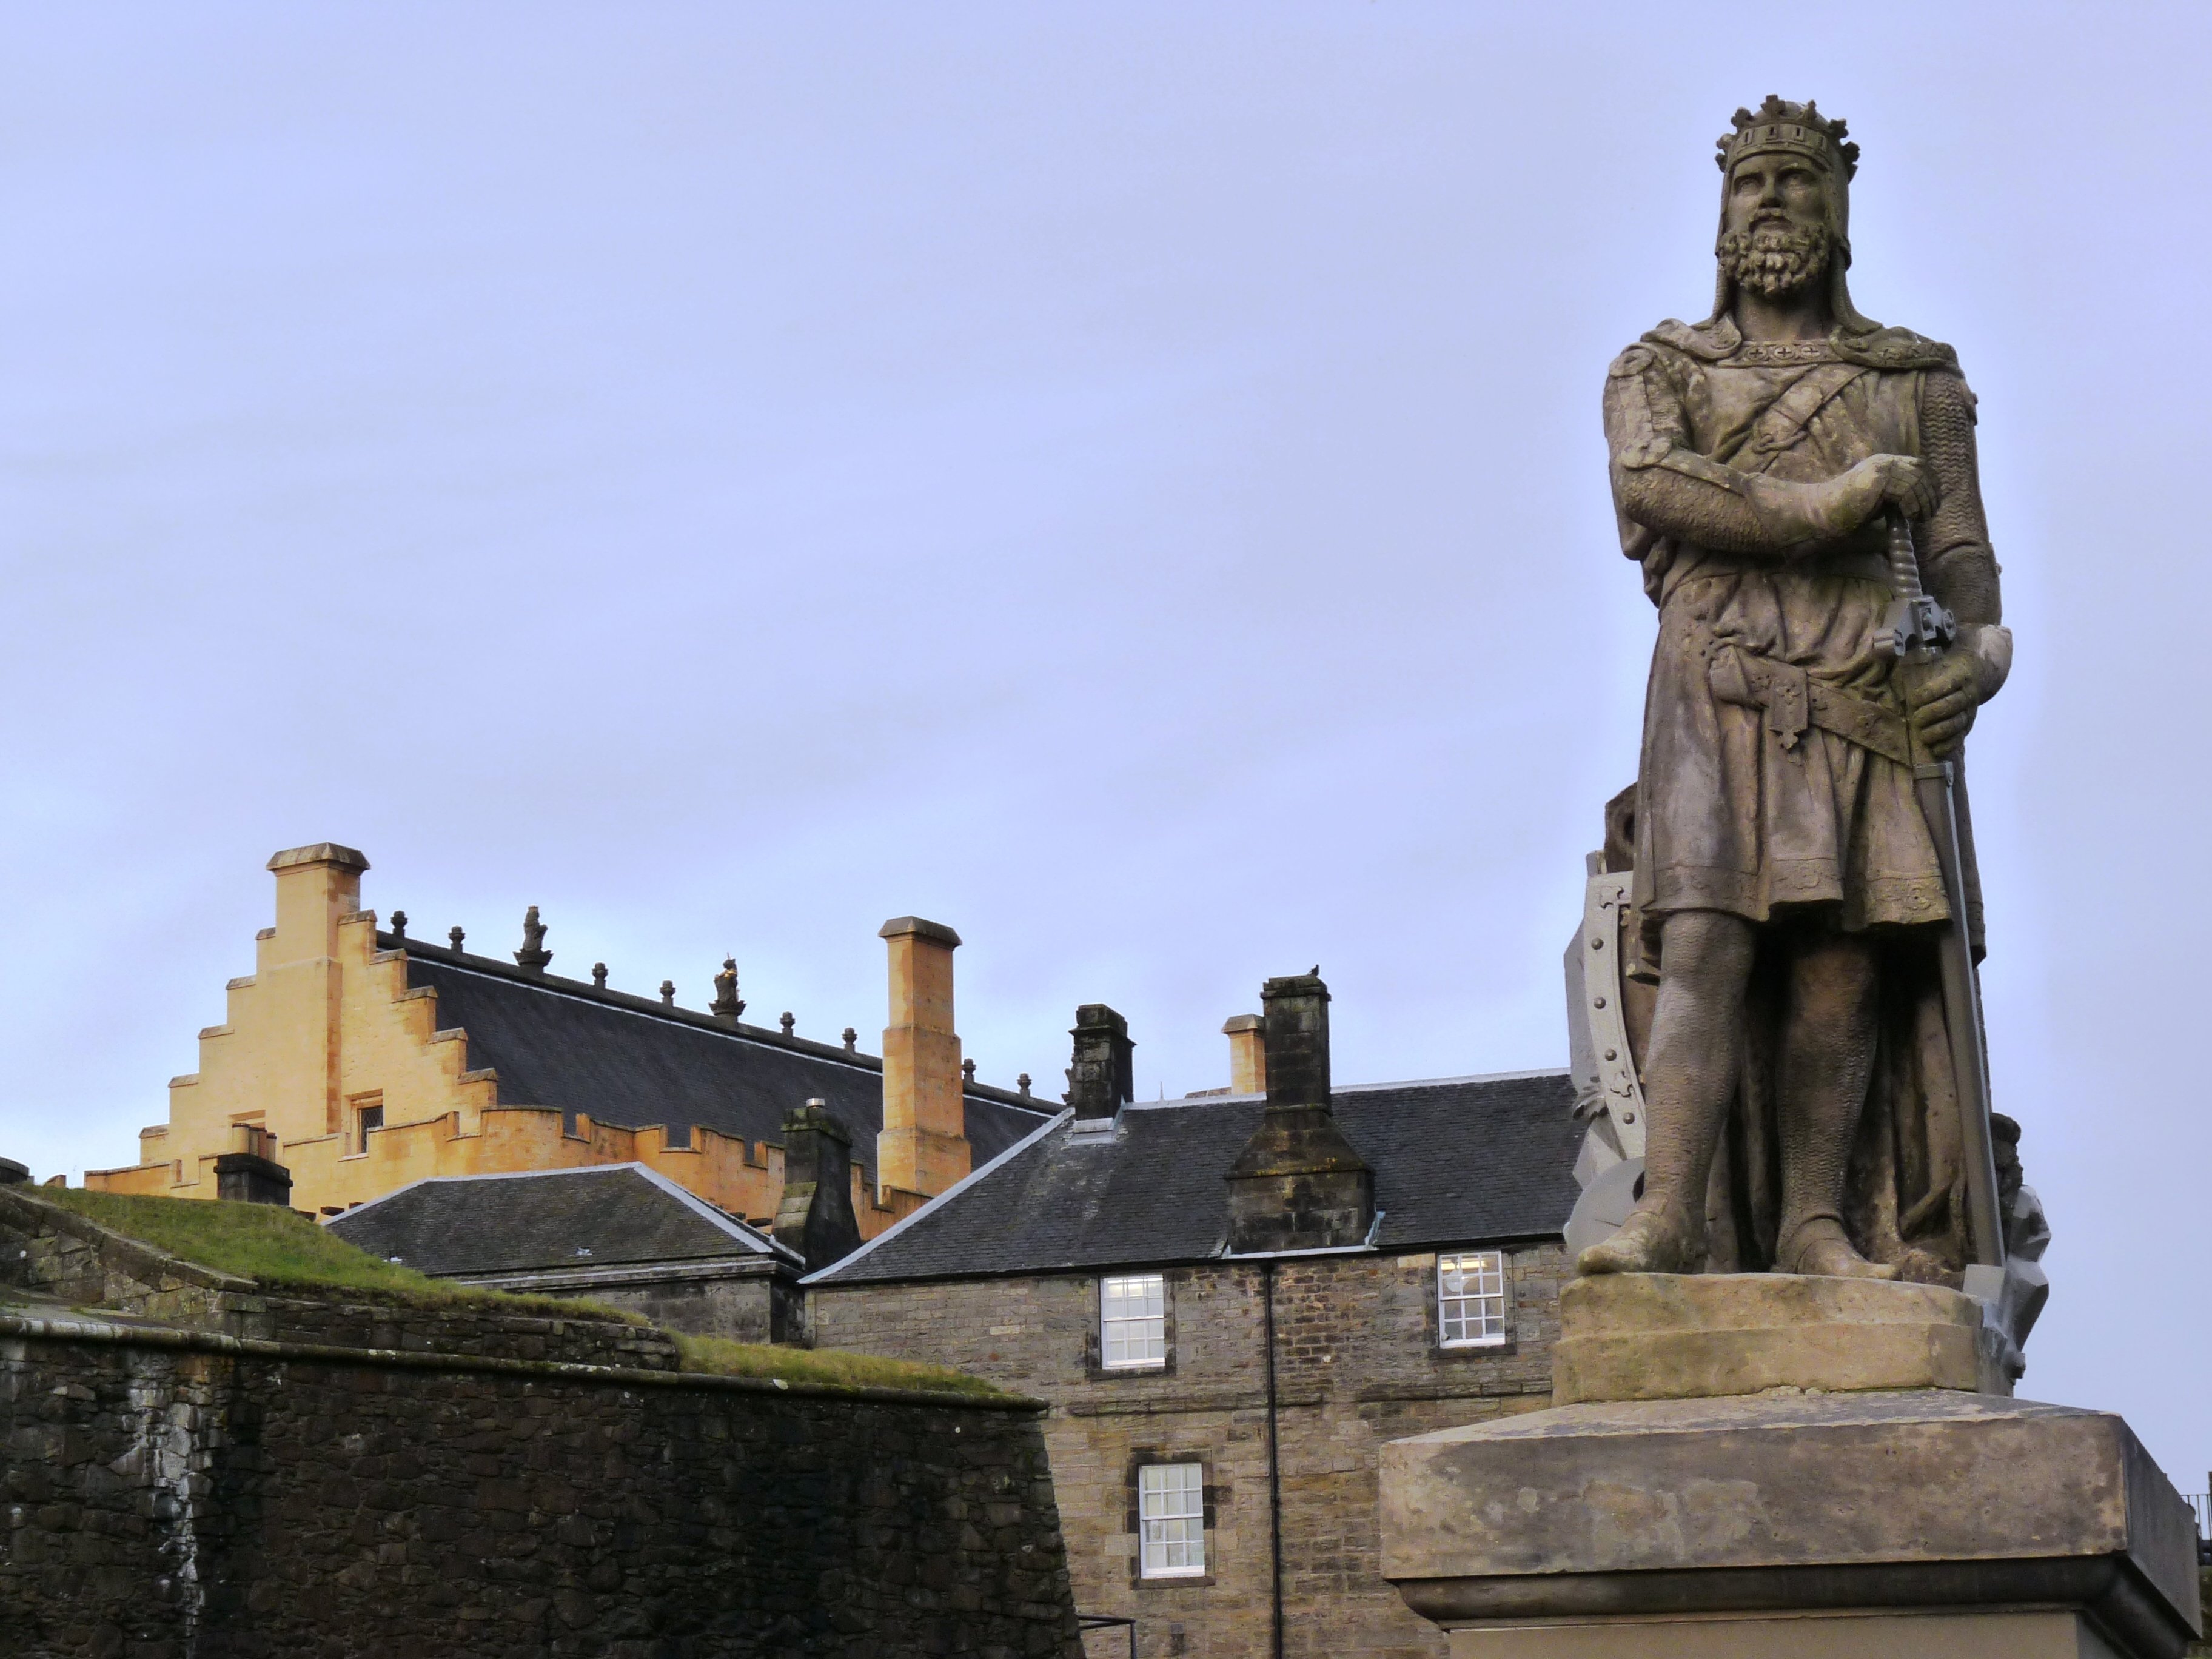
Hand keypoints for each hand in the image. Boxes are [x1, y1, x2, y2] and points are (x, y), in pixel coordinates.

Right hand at [1814, 454, 1939, 536]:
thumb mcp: (1880, 499)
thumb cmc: (1848, 511)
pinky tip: (1909, 518)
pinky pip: (1907, 491)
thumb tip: (1923, 503)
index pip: (1920, 465)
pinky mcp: (1878, 480)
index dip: (1931, 483)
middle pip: (1922, 471)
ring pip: (1917, 482)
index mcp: (1885, 463)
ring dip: (1924, 502)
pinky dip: (1913, 506)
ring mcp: (1880, 469)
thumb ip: (1898, 494)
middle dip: (1931, 494)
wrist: (1822, 513)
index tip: (1933, 503)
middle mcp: (1884, 462)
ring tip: (1922, 518)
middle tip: (1930, 514)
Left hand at [1901, 647, 1987, 756]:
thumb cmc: (1947, 663)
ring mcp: (1970, 710)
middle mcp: (1968, 692)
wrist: (1977, 671)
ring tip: (1922, 735)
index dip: (1928, 693)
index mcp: (1961, 674)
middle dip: (1930, 714)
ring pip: (1956, 723)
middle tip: (1915, 719)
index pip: (1947, 684)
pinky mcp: (1969, 724)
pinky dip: (1948, 745)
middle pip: (1951, 706)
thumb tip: (1883, 648)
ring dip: (1938, 731)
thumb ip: (1916, 653)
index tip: (1912, 699)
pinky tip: (1935, 749)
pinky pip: (1961, 737)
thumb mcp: (1937, 655)